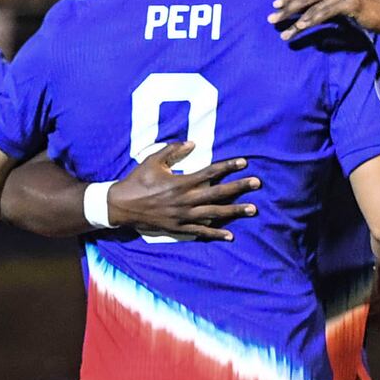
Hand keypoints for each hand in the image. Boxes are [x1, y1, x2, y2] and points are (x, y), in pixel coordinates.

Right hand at [107, 141, 259, 240]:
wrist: (121, 206)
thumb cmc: (137, 181)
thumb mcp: (152, 161)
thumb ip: (173, 151)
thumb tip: (193, 143)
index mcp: (181, 182)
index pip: (210, 172)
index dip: (228, 167)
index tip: (244, 162)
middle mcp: (185, 200)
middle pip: (218, 193)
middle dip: (239, 188)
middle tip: (257, 183)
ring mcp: (183, 216)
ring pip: (214, 214)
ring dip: (235, 211)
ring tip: (253, 209)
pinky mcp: (179, 228)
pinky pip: (201, 232)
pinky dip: (216, 234)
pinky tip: (230, 235)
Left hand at [268, 0, 379, 40]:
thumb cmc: (368, 10)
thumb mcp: (346, 1)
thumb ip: (329, 1)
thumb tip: (310, 9)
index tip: (275, 6)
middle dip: (287, 8)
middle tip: (271, 19)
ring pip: (312, 6)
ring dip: (296, 20)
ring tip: (283, 32)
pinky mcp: (349, 1)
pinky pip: (324, 12)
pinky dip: (311, 20)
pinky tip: (301, 27)